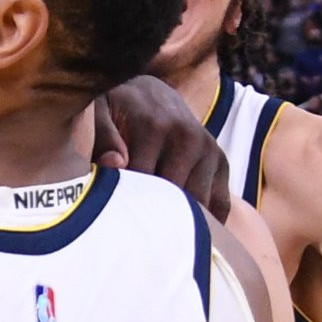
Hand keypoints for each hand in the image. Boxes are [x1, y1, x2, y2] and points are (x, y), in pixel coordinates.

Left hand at [90, 76, 231, 215]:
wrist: (150, 92)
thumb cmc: (117, 109)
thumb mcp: (100, 112)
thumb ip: (103, 137)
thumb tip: (114, 163)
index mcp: (156, 126)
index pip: (142, 182)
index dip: (126, 202)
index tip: (114, 211)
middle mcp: (189, 138)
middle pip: (174, 198)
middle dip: (153, 217)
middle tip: (135, 226)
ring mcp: (209, 151)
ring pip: (199, 206)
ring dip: (179, 221)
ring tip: (156, 227)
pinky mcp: (221, 162)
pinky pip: (220, 204)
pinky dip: (207, 222)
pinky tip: (186, 229)